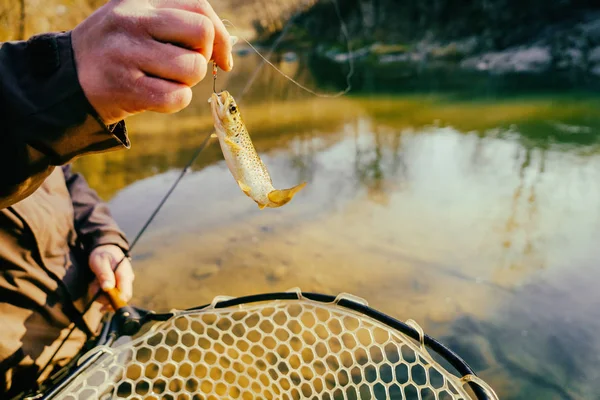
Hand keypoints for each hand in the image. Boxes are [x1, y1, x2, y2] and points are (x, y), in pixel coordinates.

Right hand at [71, 0, 233, 124]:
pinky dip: (175, 101)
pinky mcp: (126, 87)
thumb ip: (182, 25)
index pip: (199, 7)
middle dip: (202, 57)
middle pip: (201, 34)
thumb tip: (227, 50)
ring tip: (162, 79)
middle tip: (184, 66)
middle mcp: (132, 20)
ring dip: (187, 81)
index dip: (220, 36)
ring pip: (193, 68)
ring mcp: (126, 53)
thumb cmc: (120, 51)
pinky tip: (155, 95)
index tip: (222, 58)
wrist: (69, 80)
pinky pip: (177, 97)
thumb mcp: (142, 22)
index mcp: (140, 0)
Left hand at [88, 244, 134, 308]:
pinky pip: (111, 295)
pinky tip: (97, 284)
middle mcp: (127, 280)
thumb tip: (108, 288)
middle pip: (119, 298)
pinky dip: (102, 293)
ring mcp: (124, 283)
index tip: (99, 299)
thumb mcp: (100, 262)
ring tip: (94, 283)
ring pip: (113, 298)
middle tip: (93, 287)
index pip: (125, 294)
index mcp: (125, 274)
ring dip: (101, 294)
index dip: (114, 301)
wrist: (105, 249)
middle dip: (104, 297)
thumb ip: (104, 274)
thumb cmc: (102, 254)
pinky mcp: (119, 285)